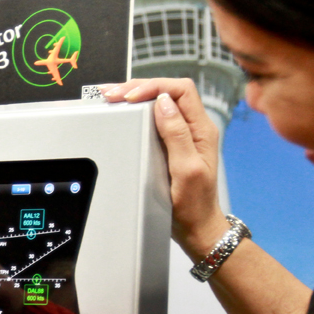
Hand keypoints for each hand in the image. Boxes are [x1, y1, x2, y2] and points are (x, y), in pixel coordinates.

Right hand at [104, 78, 230, 259]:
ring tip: (111, 96)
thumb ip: (177, 135)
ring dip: (136, 96)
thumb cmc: (195, 204)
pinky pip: (155, 117)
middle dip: (139, 87)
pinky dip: (137, 110)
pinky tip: (123, 110)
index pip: (182, 90)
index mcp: (202, 130)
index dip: (154, 86)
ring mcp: (182, 134)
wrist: (197, 227)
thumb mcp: (186, 170)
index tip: (130, 96)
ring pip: (160, 101)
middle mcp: (193, 127)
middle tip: (111, 93)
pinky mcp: (171, 142)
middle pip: (169, 91)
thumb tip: (163, 103)